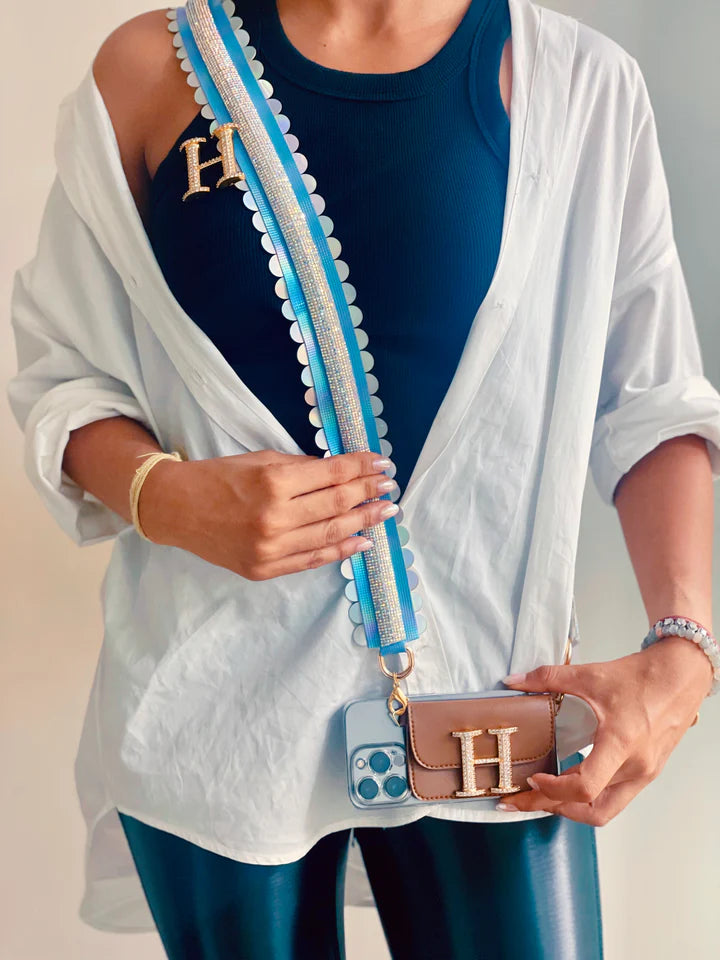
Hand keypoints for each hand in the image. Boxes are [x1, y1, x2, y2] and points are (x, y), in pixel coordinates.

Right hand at [139, 448, 397, 578]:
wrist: (176, 509)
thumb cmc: (218, 477)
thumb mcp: (261, 459)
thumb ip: (302, 468)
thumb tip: (340, 472)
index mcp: (273, 483)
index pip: (332, 475)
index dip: (361, 468)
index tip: (382, 463)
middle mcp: (275, 518)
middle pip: (337, 505)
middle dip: (369, 493)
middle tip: (391, 487)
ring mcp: (270, 548)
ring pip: (330, 535)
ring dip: (364, 523)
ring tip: (385, 512)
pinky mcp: (264, 569)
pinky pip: (312, 560)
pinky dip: (340, 550)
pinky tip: (362, 541)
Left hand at [497, 635, 713, 824]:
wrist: (680, 675)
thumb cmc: (642, 676)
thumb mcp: (590, 675)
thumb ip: (547, 677)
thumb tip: (514, 680)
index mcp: (621, 744)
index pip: (585, 788)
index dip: (553, 790)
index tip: (532, 778)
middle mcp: (636, 766)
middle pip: (592, 810)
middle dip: (554, 807)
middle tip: (524, 799)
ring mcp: (645, 773)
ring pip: (606, 810)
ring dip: (573, 808)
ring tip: (544, 796)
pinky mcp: (648, 771)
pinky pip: (617, 798)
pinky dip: (591, 797)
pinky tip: (571, 782)